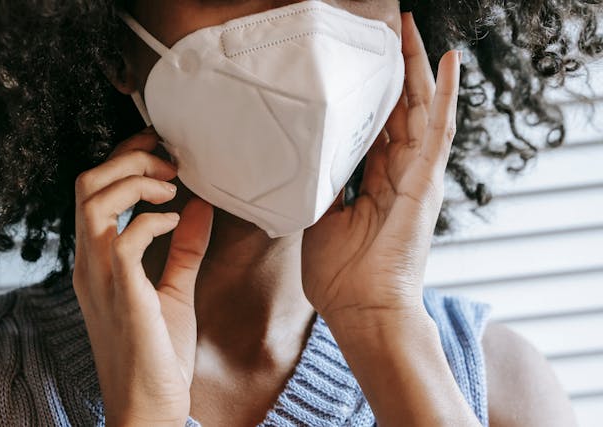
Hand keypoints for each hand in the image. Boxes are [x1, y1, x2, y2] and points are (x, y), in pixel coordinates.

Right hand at [73, 128, 213, 425]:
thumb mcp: (173, 290)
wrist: (149, 406)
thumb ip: (182, 250)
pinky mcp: (122, 294)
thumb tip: (199, 209)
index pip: (95, 191)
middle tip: (170, 163)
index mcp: (99, 260)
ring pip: (94, 201)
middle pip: (88, 183)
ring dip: (136, 181)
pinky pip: (124, 239)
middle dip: (129, 159)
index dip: (124, 160)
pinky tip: (174, 220)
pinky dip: (150, 219)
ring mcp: (101, 277)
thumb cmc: (158, 352)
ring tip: (171, 186)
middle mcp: (91, 263)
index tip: (159, 149)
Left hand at [302, 14, 460, 325]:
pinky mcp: (426, 183)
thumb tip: (311, 160)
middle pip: (401, 112)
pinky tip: (448, 61)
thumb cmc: (341, 275)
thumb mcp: (320, 219)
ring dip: (417, 70)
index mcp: (376, 184)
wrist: (361, 310)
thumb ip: (323, 186)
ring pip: (421, 111)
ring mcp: (417, 177)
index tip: (361, 67)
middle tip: (387, 33)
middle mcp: (401, 175)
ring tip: (411, 32)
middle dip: (395, 72)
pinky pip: (438, 131)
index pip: (377, 128)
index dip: (372, 96)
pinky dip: (445, 96)